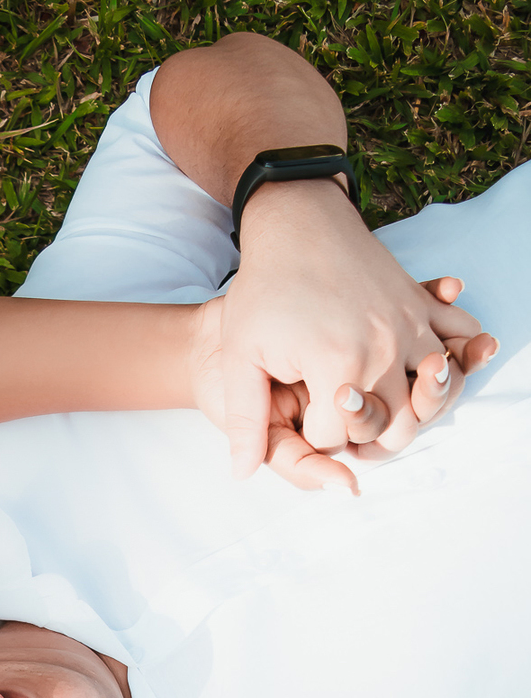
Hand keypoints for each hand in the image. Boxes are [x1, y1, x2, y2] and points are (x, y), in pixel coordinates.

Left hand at [210, 180, 492, 474]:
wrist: (299, 223)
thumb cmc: (264, 289)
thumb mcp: (242, 356)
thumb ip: (245, 420)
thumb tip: (240, 474)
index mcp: (336, 365)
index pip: (336, 440)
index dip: (315, 440)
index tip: (301, 419)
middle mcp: (382, 348)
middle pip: (394, 430)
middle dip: (366, 440)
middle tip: (340, 425)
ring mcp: (408, 325)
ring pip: (430, 399)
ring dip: (408, 413)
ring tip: (374, 406)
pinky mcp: (421, 305)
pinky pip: (456, 342)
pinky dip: (450, 362)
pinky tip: (422, 369)